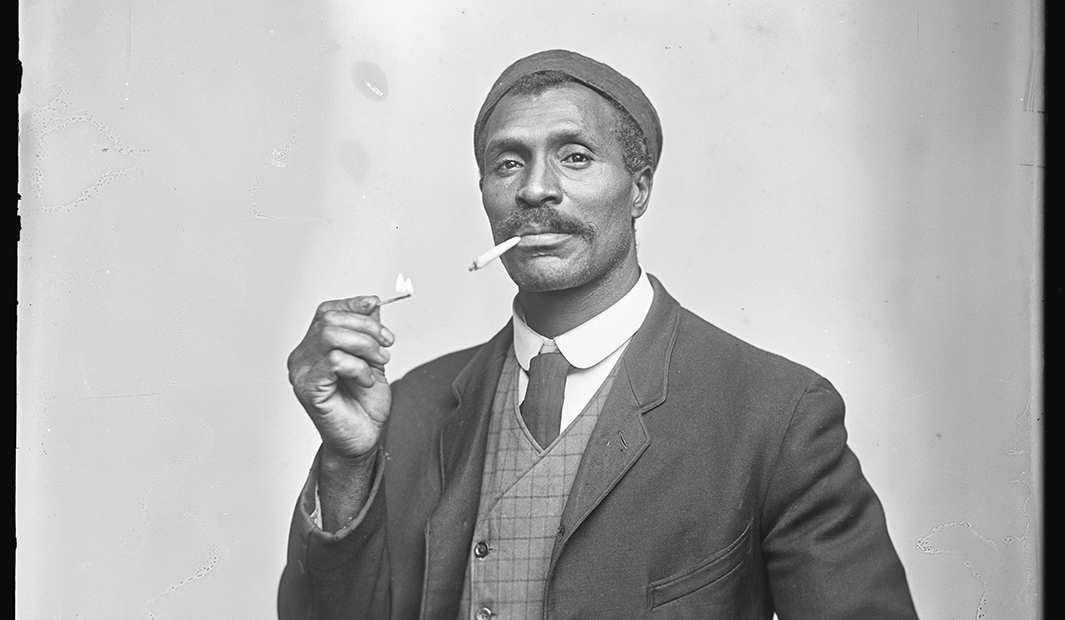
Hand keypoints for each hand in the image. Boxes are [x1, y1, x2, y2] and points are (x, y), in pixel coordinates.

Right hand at [287, 295, 393, 460]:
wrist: (363, 439)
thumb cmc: (364, 405)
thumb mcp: (372, 359)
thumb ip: (367, 333)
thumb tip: (372, 304)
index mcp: (314, 348)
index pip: (326, 312)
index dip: (352, 304)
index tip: (375, 304)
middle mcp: (302, 357)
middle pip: (330, 320)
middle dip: (366, 328)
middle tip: (386, 344)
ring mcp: (301, 373)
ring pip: (330, 335)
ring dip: (364, 346)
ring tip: (378, 363)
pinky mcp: (308, 389)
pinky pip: (334, 361)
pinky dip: (358, 366)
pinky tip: (365, 380)